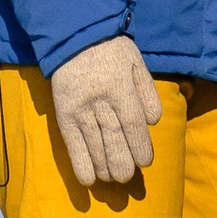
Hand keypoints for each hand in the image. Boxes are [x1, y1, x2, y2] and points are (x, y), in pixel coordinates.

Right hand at [49, 35, 162, 185]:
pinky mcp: (63, 113)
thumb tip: (153, 122)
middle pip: (113, 137)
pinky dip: (80, 163)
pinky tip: (88, 180)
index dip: (139, 145)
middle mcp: (99, 99)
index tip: (145, 162)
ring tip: (112, 179)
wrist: (74, 37)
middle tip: (127, 177)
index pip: (132, 122)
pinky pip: (72, 142)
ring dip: (104, 167)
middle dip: (122, 163)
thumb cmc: (112, 51)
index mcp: (120, 85)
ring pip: (93, 143)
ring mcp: (80, 107)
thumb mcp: (136, 62)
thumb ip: (147, 91)